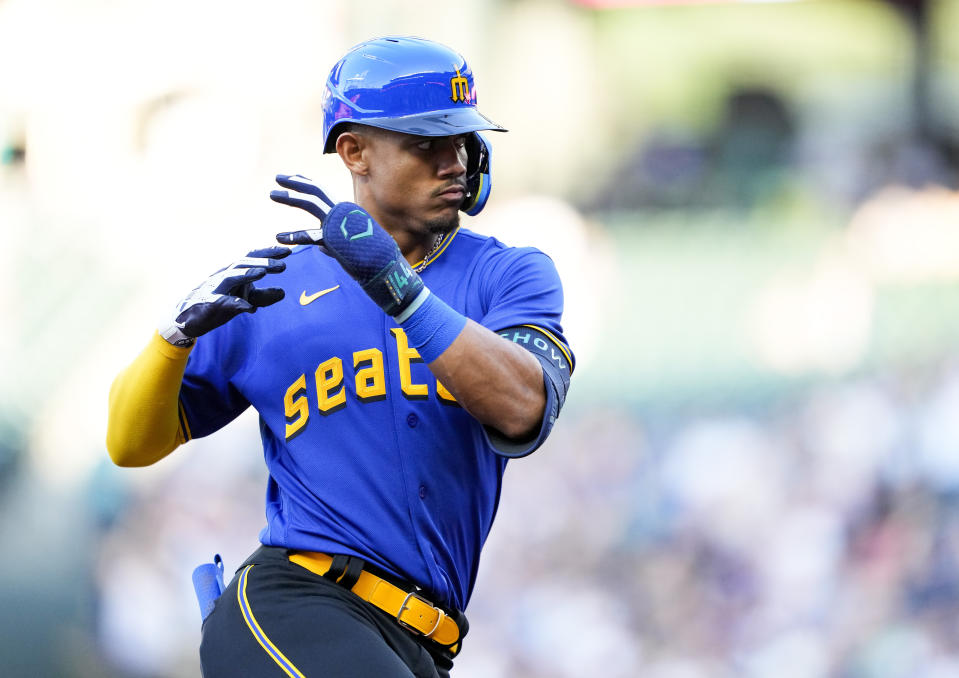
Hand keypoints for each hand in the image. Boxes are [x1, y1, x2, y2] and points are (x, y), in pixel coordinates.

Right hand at [159, 247, 289, 345]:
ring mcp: (216, 288)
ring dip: (247, 274)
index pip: (252, 258)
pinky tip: (249, 308)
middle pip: (244, 264)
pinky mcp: (210, 304)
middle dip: (263, 262)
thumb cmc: (219, 302)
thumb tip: (283, 292)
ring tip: (262, 273)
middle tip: (282, 265)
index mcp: (234, 271)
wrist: (189, 317)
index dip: (269, 253)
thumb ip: (263, 296)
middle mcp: (224, 275)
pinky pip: (223, 303)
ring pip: (231, 277)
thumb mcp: (244, 298)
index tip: (288, 251)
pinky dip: (236, 304)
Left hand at [270, 174, 425, 318]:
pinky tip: (279, 237)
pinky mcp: (333, 239)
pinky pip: (310, 235)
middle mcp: (341, 213)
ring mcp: (337, 224)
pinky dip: (293, 236)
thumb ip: (331, 245)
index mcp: (345, 213)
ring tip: (273, 194)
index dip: (307, 183)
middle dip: (296, 183)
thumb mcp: (348, 247)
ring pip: (311, 203)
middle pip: (315, 191)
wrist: (383, 266)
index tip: (294, 177)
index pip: (323, 193)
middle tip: (278, 177)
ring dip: (291, 197)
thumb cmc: (369, 258)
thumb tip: (320, 247)